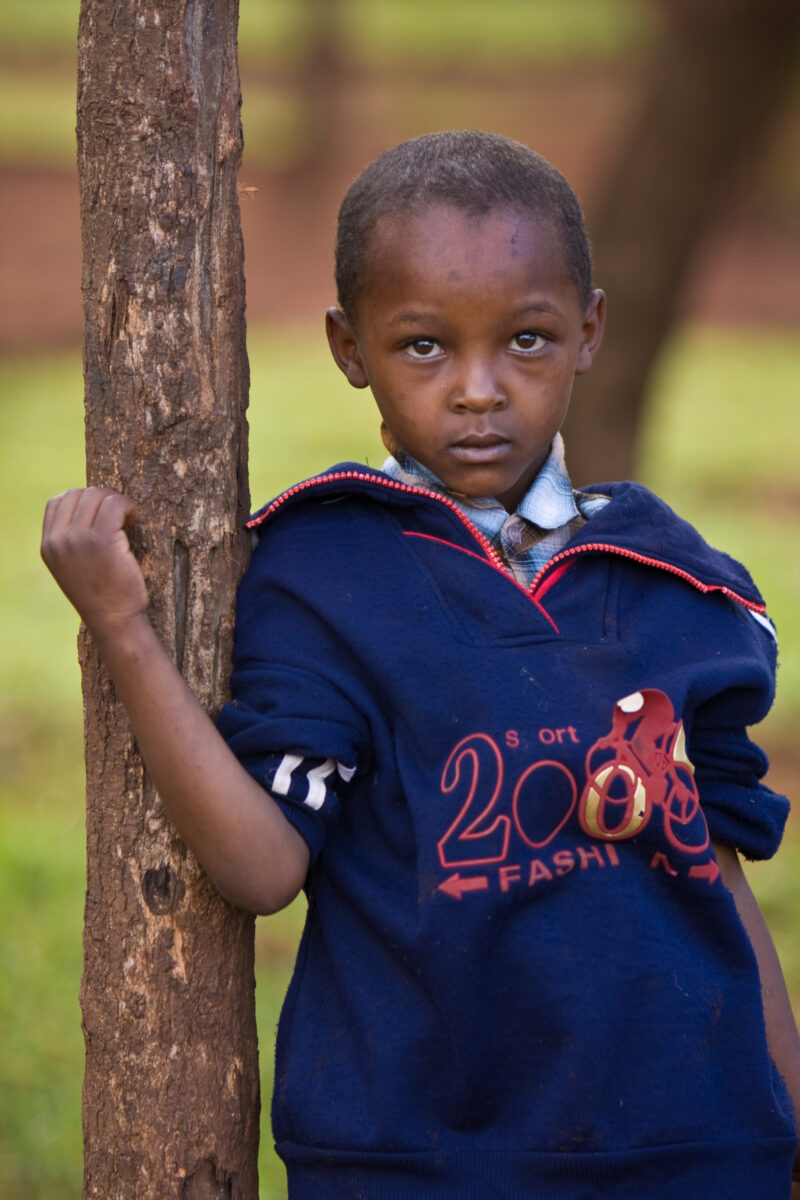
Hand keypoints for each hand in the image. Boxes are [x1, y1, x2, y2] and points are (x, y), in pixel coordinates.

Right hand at [41, 487, 149, 640]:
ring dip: (117, 501)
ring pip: (96, 495)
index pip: (57, 501)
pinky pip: (114, 505)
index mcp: (48, 546)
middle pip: (78, 494)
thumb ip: (70, 540)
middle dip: (102, 498)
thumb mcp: (73, 567)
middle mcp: (58, 541)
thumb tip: (87, 504)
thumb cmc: (102, 595)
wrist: (114, 621)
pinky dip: (128, 506)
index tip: (102, 512)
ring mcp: (77, 540)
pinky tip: (135, 519)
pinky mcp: (102, 541)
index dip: (84, 500)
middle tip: (121, 515)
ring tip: (129, 517)